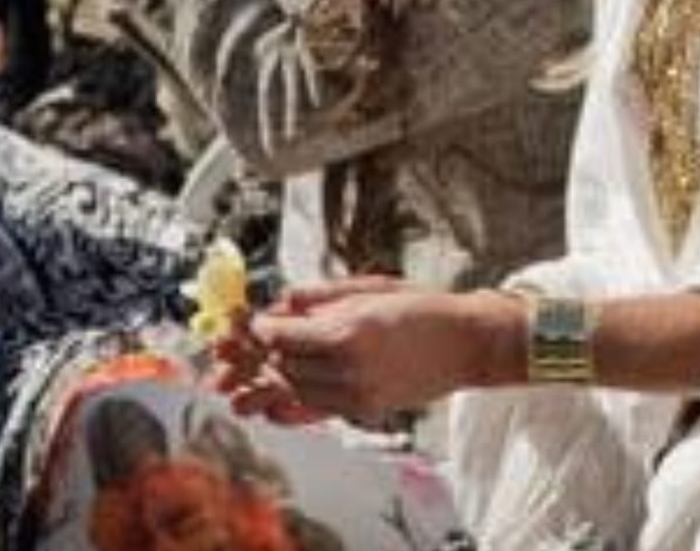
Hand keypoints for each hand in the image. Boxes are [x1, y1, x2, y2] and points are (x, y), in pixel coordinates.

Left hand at [238, 278, 516, 424]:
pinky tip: (268, 408)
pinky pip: (315, 412)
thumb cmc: (424, 308)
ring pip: (294, 390)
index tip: (248, 321)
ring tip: (236, 388)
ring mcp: (356, 393)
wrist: (465, 342)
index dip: (256, 327)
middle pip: (281, 365)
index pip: (280, 334)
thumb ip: (321, 296)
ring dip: (266, 384)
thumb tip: (283, 300)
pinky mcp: (364, 408)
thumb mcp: (369, 287)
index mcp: (348, 330)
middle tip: (233, 351)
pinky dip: (288, 408)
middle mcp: (348, 367)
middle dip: (253, 357)